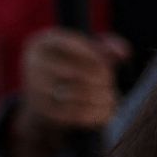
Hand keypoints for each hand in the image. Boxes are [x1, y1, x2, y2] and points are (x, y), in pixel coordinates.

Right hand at [8, 29, 123, 156]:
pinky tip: (107, 109)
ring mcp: (36, 89)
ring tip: (111, 96)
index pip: (76, 45)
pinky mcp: (44, 111)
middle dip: (104, 79)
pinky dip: (98, 112)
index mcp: (42, 43)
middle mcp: (34, 64)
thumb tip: (122, 52)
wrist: (40, 101)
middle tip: (110, 83)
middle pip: (81, 71)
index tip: (109, 64)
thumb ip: (105, 46)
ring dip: (104, 96)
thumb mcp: (82, 50)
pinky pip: (79, 113)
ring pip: (83, 93)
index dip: (99, 55)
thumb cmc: (68, 68)